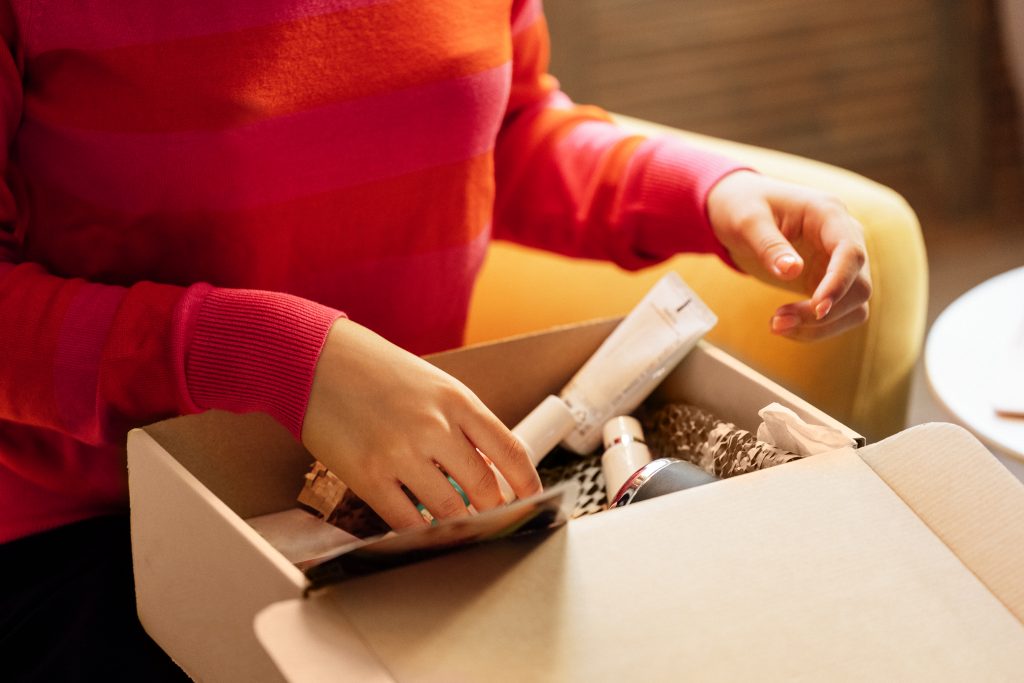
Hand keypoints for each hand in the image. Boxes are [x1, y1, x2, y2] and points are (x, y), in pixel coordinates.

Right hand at [301, 319, 541, 529]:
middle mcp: (435, 427)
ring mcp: (401, 454)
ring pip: (450, 510)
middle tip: (496, 519)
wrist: (317, 361)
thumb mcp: (434, 385)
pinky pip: (407, 521)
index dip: (528, 483)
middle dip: (495, 510)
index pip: (510, 451)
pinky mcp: (369, 477)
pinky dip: (422, 532)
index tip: (532, 499)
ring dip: (461, 525)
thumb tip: (491, 471)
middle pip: (485, 487)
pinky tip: (426, 531)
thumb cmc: (379, 373)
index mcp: (458, 400)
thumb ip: (463, 424)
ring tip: (463, 527)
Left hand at [706, 171, 871, 340]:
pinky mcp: (828, 282)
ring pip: (854, 306)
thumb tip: (792, 271)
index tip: (817, 309)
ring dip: (820, 326)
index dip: (838, 283)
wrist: (738, 209)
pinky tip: (784, 325)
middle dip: (823, 313)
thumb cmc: (742, 207)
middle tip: (777, 322)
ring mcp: (839, 262)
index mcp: (828, 214)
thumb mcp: (747, 221)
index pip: (851, 252)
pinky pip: (837, 313)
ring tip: (776, 326)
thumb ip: (769, 245)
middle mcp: (843, 238)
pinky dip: (815, 327)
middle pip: (858, 286)